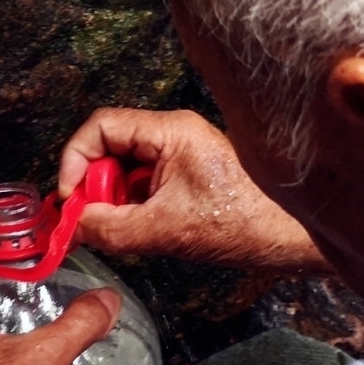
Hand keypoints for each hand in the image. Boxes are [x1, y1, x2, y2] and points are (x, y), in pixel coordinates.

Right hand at [56, 108, 329, 272]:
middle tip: (92, 221)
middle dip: (95, 187)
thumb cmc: (247, 223)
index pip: (101, 127)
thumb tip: (73, 227)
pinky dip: (134, 209)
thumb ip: (110, 228)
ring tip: (124, 231)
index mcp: (171, 130)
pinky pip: (145, 186)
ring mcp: (182, 155)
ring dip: (115, 202)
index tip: (69, 197)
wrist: (294, 237)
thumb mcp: (165, 230)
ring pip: (126, 171)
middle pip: (110, 149)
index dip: (76, 160)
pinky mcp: (188, 177)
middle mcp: (175, 135)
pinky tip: (144, 232)